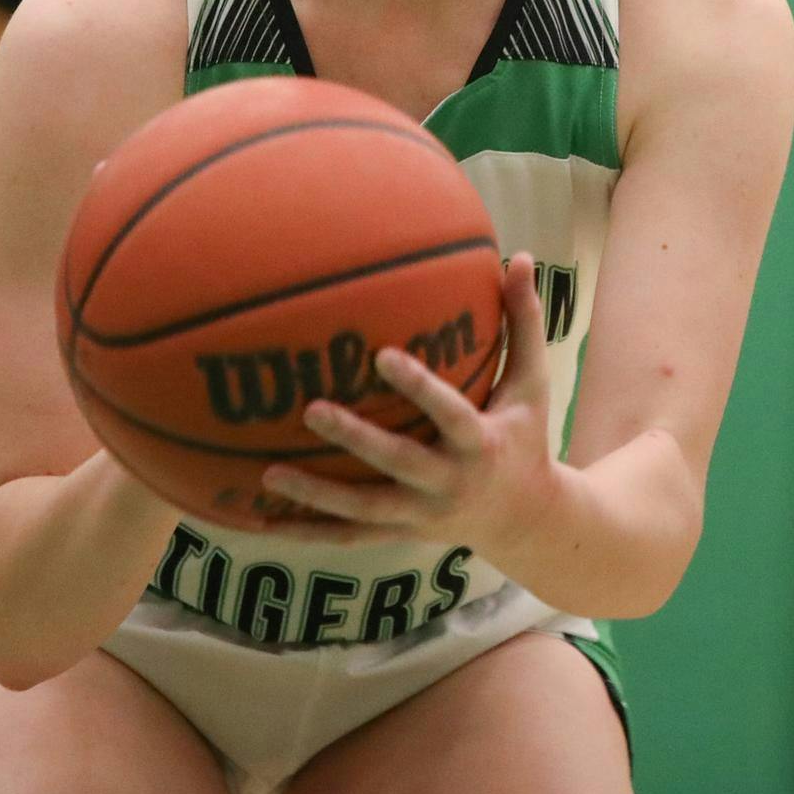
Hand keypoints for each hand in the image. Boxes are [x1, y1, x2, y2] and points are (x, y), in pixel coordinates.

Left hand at [260, 251, 557, 552]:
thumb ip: (523, 323)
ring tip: (267, 475)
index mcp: (481, 443)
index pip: (450, 414)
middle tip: (311, 410)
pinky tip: (260, 521)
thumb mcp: (533, 384)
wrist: (526, 519)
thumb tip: (519, 255)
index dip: (418, 388)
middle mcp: (450, 484)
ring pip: (364, 511)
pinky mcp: (400, 534)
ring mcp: (422, 515)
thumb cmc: (525, 434)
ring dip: (316, 496)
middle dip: (356, 441)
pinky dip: (306, 532)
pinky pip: (347, 537)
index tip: (382, 355)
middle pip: (398, 464)